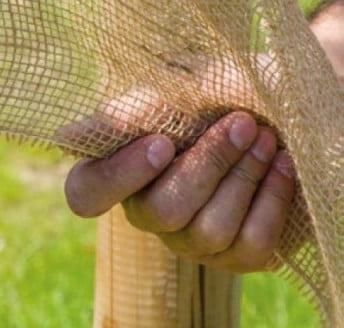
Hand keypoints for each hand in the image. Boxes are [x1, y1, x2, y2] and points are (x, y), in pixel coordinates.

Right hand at [64, 111, 294, 272]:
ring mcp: (188, 240)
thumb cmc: (209, 89)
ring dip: (244, 176)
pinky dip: (271, 199)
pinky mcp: (235, 256)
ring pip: (209, 230)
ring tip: (263, 135)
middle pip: (161, 212)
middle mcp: (143, 210)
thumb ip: (125, 116)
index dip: (121, 176)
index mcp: (113, 168)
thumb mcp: (169, 89)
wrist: (271, 100)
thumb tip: (64, 140)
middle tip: (241, 122)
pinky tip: (281, 165)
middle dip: (207, 165)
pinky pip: (250, 245)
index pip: (85, 195)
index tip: (162, 142)